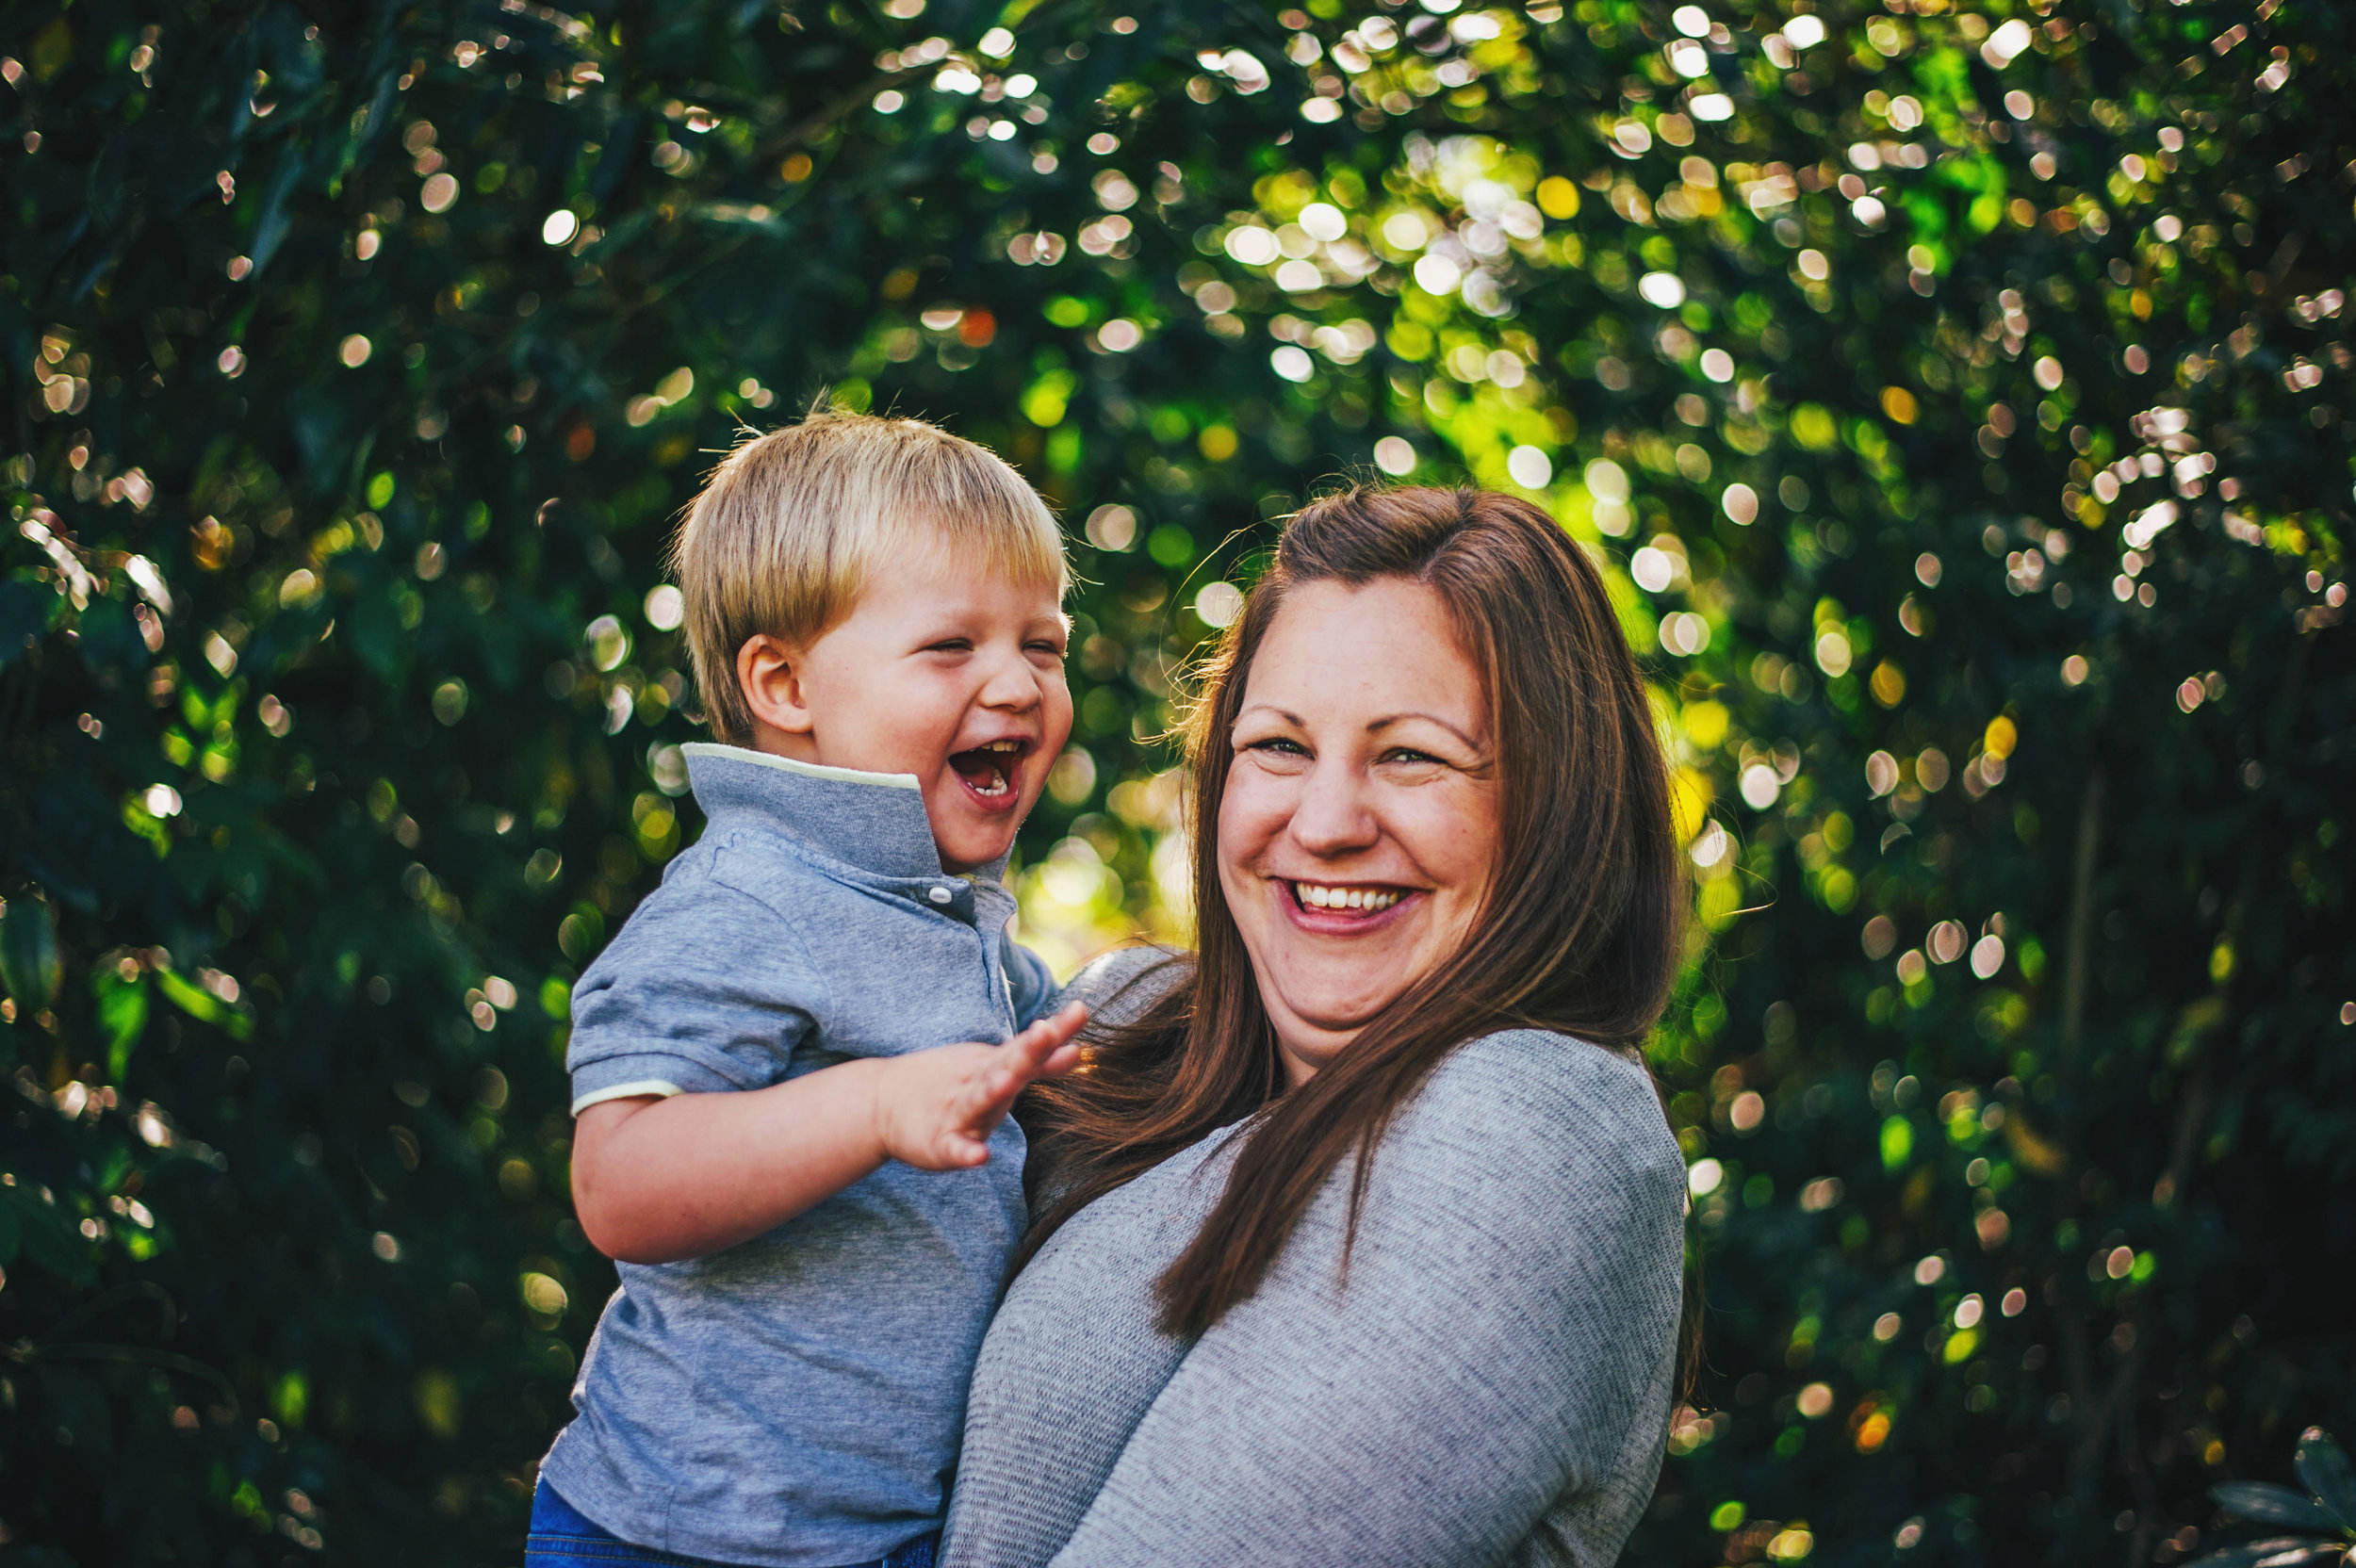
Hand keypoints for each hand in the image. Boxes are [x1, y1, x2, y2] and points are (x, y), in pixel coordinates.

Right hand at [871, 1002, 1088, 1170]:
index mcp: (994, 1067)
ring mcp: (957, 1112)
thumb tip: (1079, 1050)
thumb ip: (1039, 1063)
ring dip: (992, 1092)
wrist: (885, 1103)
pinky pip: (954, 1149)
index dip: (1053, 1035)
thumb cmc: (955, 1086)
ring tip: (1005, 1083)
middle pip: (1005, 1066)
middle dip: (1026, 1051)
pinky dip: (966, 1153)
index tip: (1079, 1011)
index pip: (1028, 1048)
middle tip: (1045, 1031)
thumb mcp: (996, 1069)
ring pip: (978, 1101)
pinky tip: (980, 1157)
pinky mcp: (939, 1143)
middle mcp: (978, 1085)